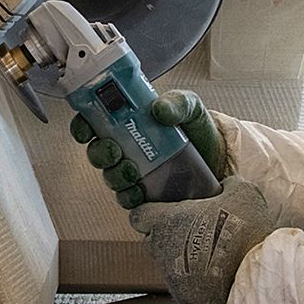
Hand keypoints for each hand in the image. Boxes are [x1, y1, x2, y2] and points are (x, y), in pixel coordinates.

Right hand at [71, 89, 226, 209]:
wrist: (220, 158)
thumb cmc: (198, 129)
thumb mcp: (190, 108)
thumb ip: (176, 103)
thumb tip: (159, 109)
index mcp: (129, 124)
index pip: (94, 123)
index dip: (83, 126)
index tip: (85, 130)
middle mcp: (127, 149)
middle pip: (97, 153)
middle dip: (100, 153)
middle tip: (114, 151)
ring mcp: (134, 173)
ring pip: (110, 177)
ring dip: (115, 175)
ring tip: (132, 172)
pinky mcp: (146, 194)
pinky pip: (127, 200)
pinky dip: (129, 197)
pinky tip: (139, 193)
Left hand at [128, 176, 274, 303]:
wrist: (257, 273)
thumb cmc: (246, 228)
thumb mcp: (241, 191)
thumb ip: (225, 185)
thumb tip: (224, 186)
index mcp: (168, 221)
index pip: (138, 216)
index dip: (148, 213)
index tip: (160, 212)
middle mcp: (163, 249)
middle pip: (150, 242)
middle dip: (163, 237)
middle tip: (189, 231)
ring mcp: (171, 276)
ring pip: (167, 265)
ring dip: (180, 259)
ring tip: (208, 255)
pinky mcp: (185, 297)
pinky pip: (183, 286)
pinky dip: (195, 282)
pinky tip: (215, 275)